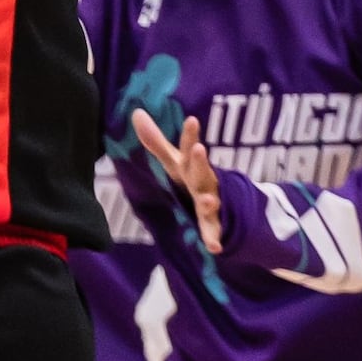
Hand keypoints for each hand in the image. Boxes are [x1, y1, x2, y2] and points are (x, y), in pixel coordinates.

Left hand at [133, 108, 221, 253]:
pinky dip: (214, 239)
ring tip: (209, 200)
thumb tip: (135, 112)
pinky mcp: (214, 224)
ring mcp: (211, 202)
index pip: (189, 149)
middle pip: (201, 172)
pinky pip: (214, 232)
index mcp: (192, 167)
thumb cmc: (192, 179)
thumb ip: (156, 141)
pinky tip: (214, 248)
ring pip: (210, 201)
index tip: (192, 119)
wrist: (226, 204)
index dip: (190, 136)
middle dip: (201, 161)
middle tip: (201, 148)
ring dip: (209, 202)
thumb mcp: (174, 162)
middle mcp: (204, 182)